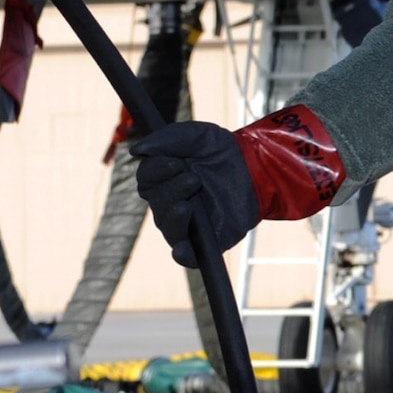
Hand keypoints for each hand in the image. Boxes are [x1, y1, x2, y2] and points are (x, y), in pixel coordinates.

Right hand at [131, 121, 260, 267]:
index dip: (155, 171)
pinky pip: (186, 255)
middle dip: (172, 190)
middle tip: (194, 179)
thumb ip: (167, 139)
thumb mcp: (197, 136)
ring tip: (188, 204)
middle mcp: (170, 203)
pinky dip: (182, 254)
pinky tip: (183, 248)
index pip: (146, 178)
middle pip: (156, 202)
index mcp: (163, 178)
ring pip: (168, 227)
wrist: (256, 167)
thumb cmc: (222, 152)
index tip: (175, 162)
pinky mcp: (206, 241)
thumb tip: (136, 151)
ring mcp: (187, 224)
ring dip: (175, 216)